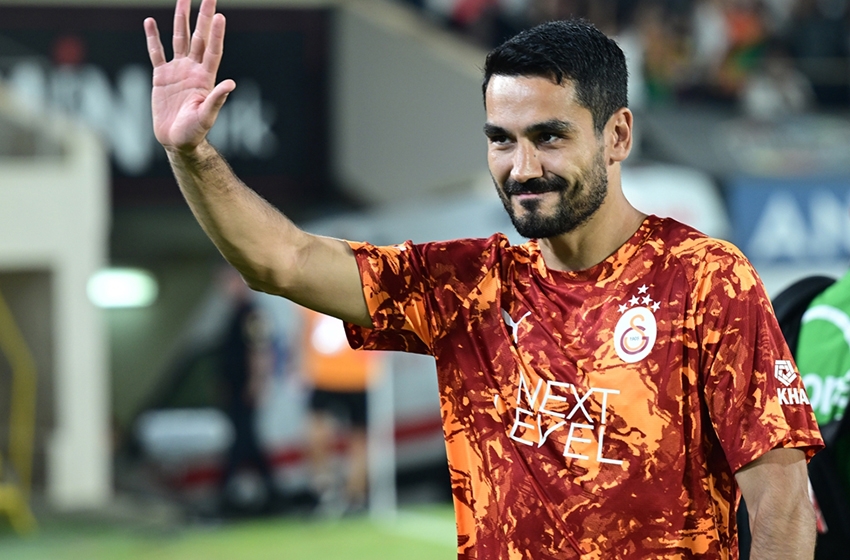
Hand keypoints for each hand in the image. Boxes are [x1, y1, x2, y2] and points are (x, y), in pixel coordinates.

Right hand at [144, 0, 235, 151]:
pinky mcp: (161, 77)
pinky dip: (153, 38)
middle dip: (203, 15)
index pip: (212, 50)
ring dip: (181, 19)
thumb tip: (231, 83)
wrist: (176, 141)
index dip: (216, 33)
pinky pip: (156, 53)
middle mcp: (193, 69)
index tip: (220, 15)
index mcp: (205, 78)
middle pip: (199, 36)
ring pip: (179, 38)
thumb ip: (217, 99)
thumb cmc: (194, 132)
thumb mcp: (207, 116)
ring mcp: (177, 71)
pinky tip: (151, 22)